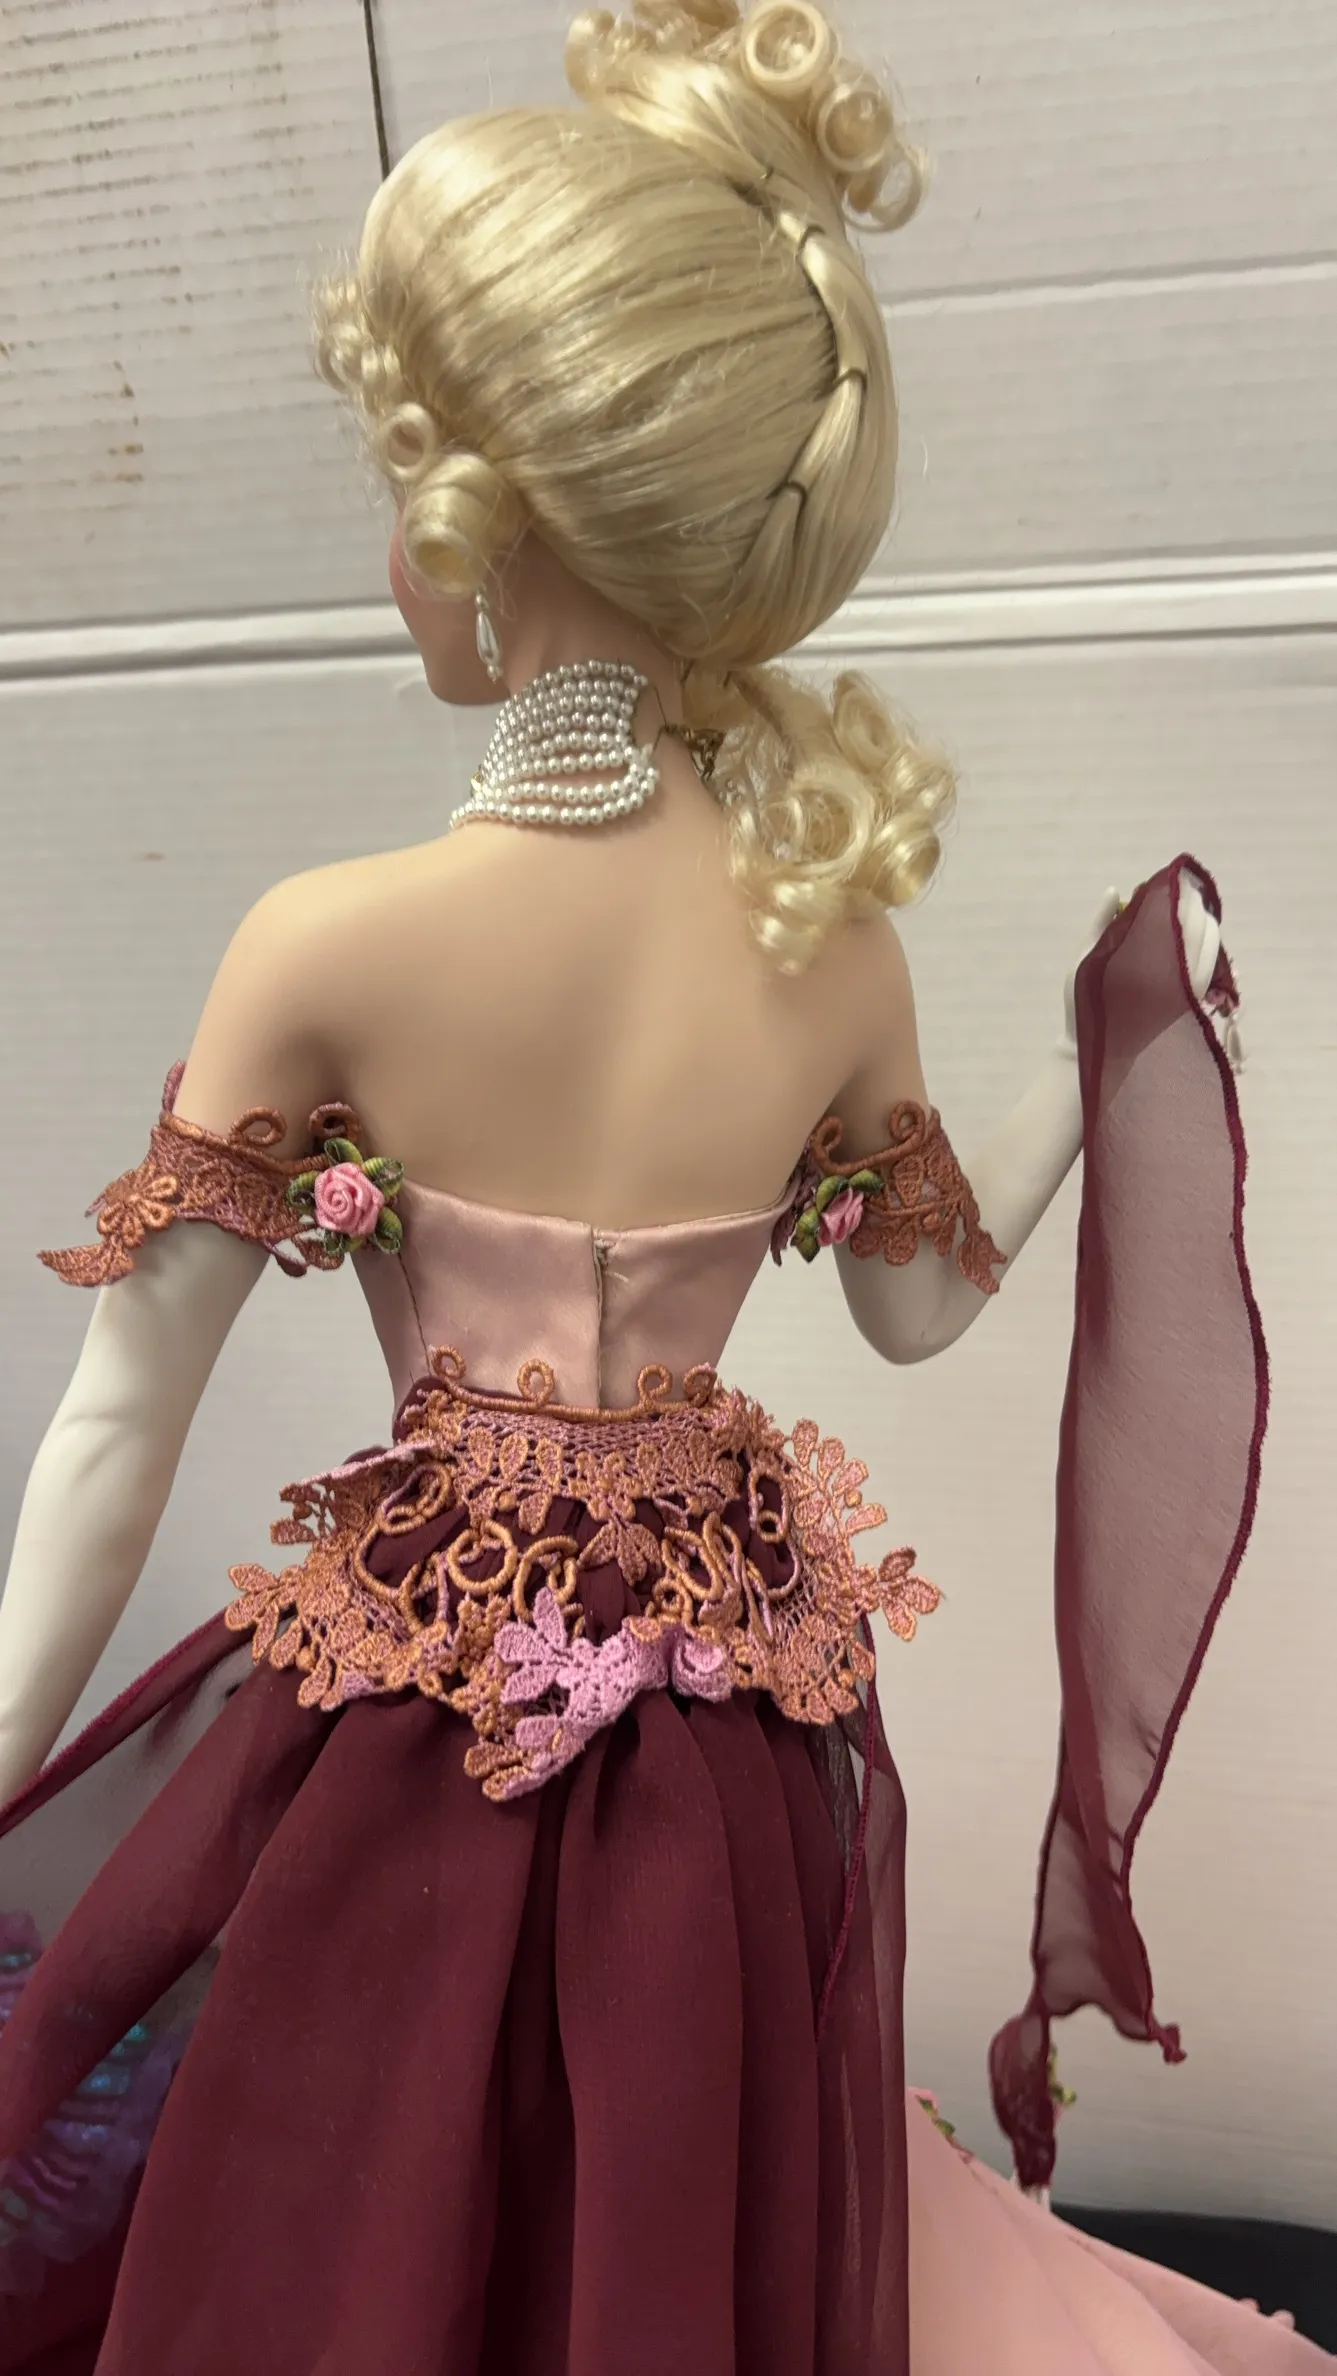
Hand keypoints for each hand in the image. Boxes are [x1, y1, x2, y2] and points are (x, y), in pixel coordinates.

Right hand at [1062, 874, 1223, 1054]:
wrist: (1106, 1049)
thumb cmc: (1087, 1004)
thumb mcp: (1086, 959)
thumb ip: (1101, 922)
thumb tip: (1115, 890)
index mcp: (1146, 958)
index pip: (1172, 917)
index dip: (1179, 897)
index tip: (1177, 884)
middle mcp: (1171, 973)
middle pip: (1194, 929)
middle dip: (1195, 908)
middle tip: (1191, 892)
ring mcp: (1186, 988)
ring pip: (1209, 948)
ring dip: (1207, 926)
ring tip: (1200, 911)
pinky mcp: (1193, 1000)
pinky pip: (1211, 968)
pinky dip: (1211, 948)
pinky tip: (1205, 937)